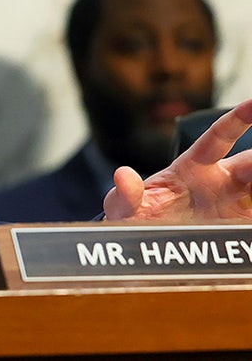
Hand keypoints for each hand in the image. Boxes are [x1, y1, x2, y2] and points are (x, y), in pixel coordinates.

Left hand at [104, 99, 251, 220]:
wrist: (143, 243)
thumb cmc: (135, 216)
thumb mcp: (122, 206)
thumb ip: (125, 193)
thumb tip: (122, 175)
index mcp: (192, 166)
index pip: (217, 137)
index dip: (236, 119)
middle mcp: (218, 180)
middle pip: (250, 163)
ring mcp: (232, 202)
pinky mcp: (238, 223)